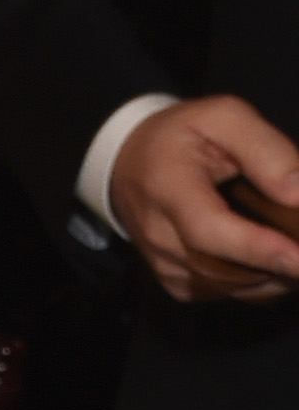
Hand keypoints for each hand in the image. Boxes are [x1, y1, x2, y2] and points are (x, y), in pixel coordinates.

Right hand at [110, 95, 298, 303]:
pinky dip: (258, 283)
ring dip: (274, 277)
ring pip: (228, 287)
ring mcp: (163, 263)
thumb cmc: (180, 136)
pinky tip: (277, 261)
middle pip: (221, 269)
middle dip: (278, 267)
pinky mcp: (174, 280)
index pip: (208, 229)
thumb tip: (298, 194)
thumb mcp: (225, 117)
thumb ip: (266, 149)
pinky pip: (224, 293)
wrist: (127, 163)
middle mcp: (158, 234)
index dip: (256, 248)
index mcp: (169, 187)